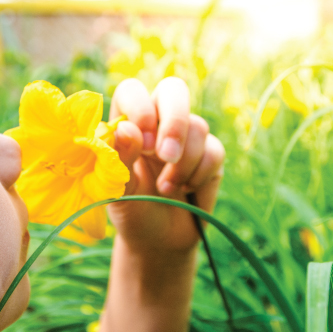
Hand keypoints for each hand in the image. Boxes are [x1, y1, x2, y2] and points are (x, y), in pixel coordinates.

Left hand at [107, 77, 224, 254]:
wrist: (159, 241)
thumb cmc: (131, 210)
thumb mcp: (118, 192)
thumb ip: (120, 160)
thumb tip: (127, 128)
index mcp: (127, 123)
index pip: (132, 91)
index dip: (140, 108)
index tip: (141, 142)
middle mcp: (157, 122)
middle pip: (174, 90)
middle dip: (174, 121)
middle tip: (165, 156)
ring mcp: (186, 136)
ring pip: (197, 126)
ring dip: (182, 162)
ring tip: (165, 189)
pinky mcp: (210, 155)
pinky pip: (215, 151)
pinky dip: (199, 174)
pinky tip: (185, 191)